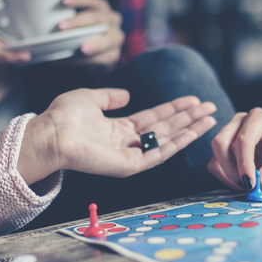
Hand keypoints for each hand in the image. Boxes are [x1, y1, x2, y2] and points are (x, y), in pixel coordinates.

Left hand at [17, 88, 217, 184]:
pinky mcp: (129, 166)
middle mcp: (127, 142)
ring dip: (190, 129)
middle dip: (189, 117)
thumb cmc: (63, 117)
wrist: (51, 134)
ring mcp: (129, 155)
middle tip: (210, 106)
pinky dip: (177, 144)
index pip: (154, 118)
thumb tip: (128, 95)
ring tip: (209, 117)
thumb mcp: (89, 97)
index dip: (175, 108)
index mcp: (118, 128)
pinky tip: (192, 133)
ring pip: (167, 141)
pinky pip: (158, 155)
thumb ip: (109, 96)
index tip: (193, 100)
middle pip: (166, 128)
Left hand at [56, 0, 124, 69]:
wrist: (100, 58)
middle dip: (80, 21)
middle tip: (61, 27)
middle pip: (98, 18)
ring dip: (93, 44)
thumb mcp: (77, 24)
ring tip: (80, 48)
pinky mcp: (114, 55)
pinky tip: (69, 61)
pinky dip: (85, 60)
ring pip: (107, 40)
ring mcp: (116, 37)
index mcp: (101, 7)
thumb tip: (36, 26)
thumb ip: (65, 20)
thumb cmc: (83, 35)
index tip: (63, 1)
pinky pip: (102, 58)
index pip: (91, 0)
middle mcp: (112, 19)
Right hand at [207, 108, 261, 191]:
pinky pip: (217, 162)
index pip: (243, 140)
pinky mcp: (228, 145)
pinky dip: (225, 175)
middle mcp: (240, 121)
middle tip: (247, 186)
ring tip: (247, 185)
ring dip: (227, 174)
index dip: (244, 164)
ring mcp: (231, 132)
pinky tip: (242, 181)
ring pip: (216, 154)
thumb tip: (260, 186)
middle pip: (221, 143)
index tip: (251, 184)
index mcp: (259, 118)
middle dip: (230, 169)